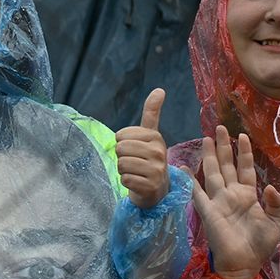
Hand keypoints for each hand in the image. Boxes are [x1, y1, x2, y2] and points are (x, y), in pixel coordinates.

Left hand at [117, 89, 169, 208]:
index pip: (121, 135)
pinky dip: (126, 182)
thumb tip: (159, 89)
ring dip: (123, 170)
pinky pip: (125, 180)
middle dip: (122, 157)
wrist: (157, 189)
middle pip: (120, 149)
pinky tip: (136, 183)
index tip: (134, 149)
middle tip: (134, 162)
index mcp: (156, 137)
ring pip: (121, 164)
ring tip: (135, 172)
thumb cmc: (149, 160)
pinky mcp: (151, 186)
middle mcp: (159, 152)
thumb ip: (152, 113)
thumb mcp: (150, 135)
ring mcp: (156, 170)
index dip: (121, 143)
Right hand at [194, 126, 279, 278]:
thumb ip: (275, 204)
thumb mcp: (275, 223)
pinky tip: (185, 168)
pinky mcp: (208, 211)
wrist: (243, 264)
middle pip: (227, 165)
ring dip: (210, 156)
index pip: (246, 169)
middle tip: (219, 128)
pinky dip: (190, 181)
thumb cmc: (260, 245)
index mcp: (249, 196)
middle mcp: (232, 195)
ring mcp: (219, 202)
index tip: (242, 136)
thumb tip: (269, 186)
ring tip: (206, 139)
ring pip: (213, 173)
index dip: (244, 153)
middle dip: (224, 147)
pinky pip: (197, 193)